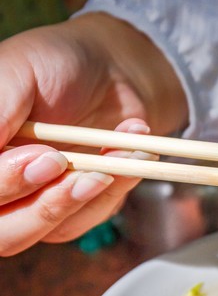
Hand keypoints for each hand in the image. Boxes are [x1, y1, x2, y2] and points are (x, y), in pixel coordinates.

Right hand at [0, 13, 186, 255]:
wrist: (110, 70)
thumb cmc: (55, 62)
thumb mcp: (17, 70)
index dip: (4, 185)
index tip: (45, 158)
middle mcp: (0, 184)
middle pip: (5, 233)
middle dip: (41, 205)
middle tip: (68, 164)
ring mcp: (34, 200)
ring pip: (48, 230)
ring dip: (85, 195)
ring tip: (114, 153)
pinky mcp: (75, 208)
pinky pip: (89, 218)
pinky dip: (112, 189)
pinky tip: (127, 153)